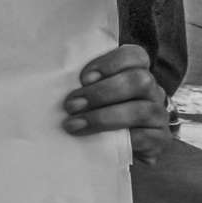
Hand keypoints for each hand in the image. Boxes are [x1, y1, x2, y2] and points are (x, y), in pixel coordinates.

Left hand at [62, 43, 172, 165]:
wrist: (114, 147)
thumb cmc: (93, 111)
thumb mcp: (86, 92)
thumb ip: (78, 82)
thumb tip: (42, 76)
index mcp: (135, 71)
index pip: (135, 55)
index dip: (110, 63)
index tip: (83, 78)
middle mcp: (151, 89)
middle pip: (139, 80)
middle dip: (101, 93)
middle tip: (71, 105)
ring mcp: (158, 114)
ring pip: (143, 109)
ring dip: (104, 117)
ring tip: (74, 125)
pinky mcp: (160, 139)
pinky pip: (148, 137)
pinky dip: (122, 138)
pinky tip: (101, 142)